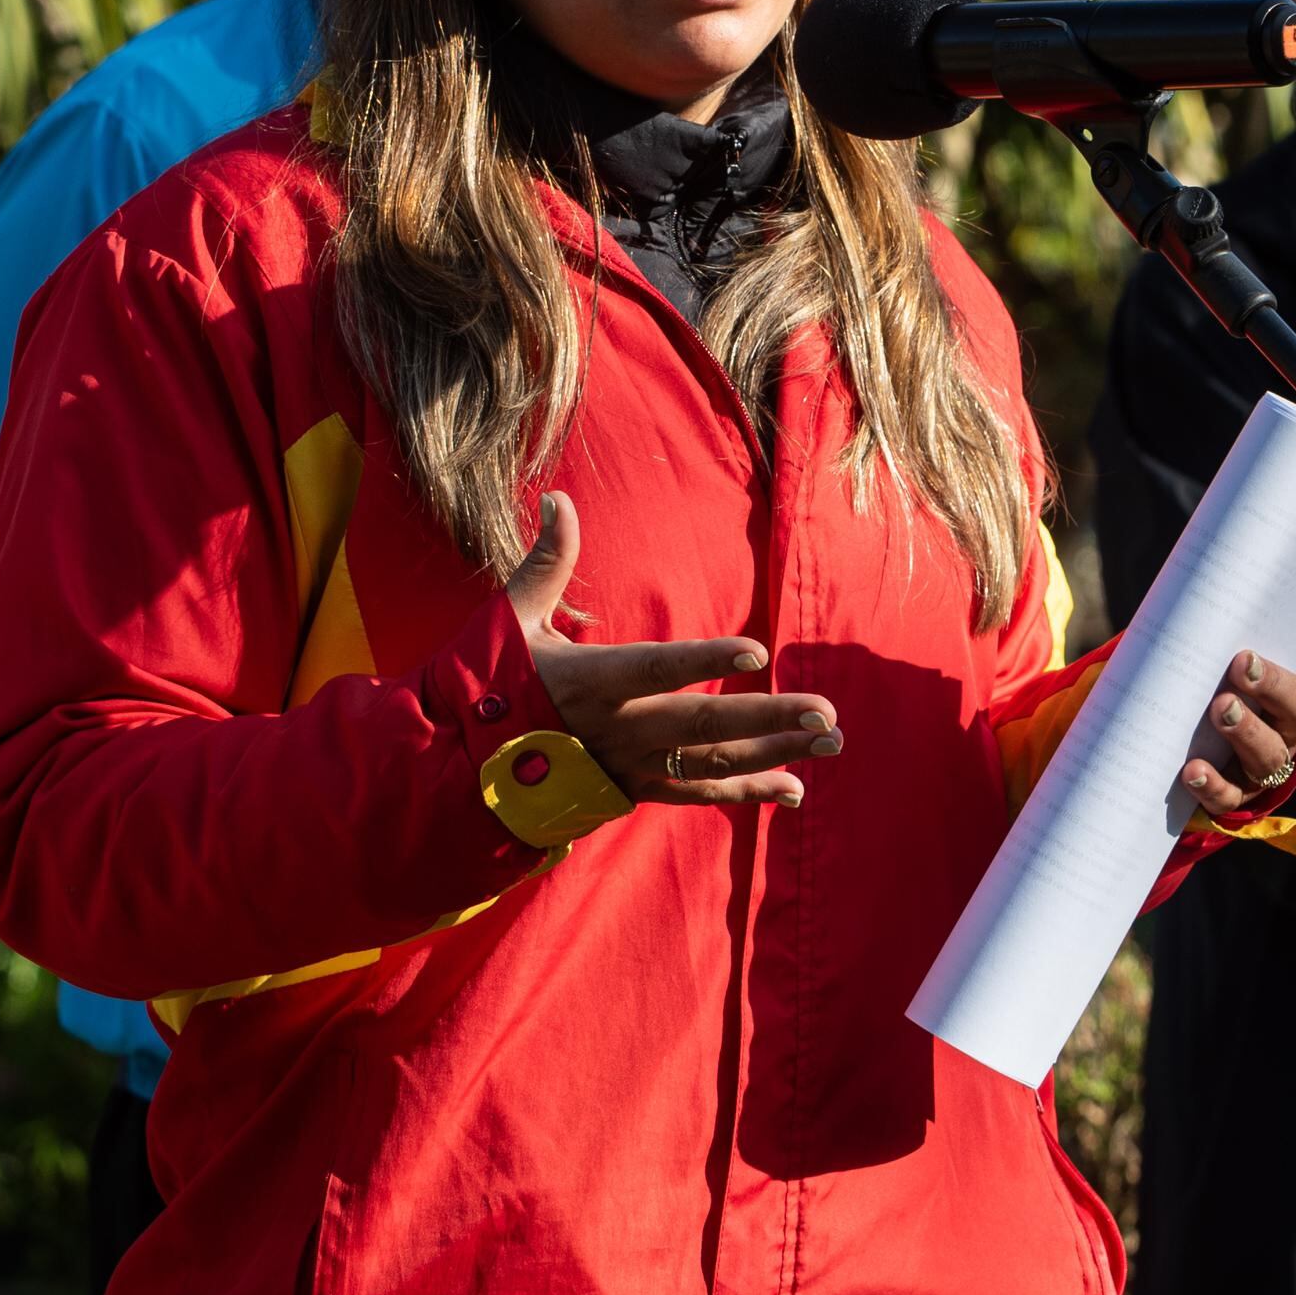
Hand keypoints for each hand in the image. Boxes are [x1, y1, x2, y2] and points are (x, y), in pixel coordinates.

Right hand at [509, 494, 839, 809]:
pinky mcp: (636, 791)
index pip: (655, 669)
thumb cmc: (495, 681)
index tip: (754, 651)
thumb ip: (548, 560)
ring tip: (830, 740)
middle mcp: (618, 730)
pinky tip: (793, 789)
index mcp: (590, 682)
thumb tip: (557, 498)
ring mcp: (631, 767)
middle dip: (767, 720)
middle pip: (701, 727)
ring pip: (711, 766)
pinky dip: (748, 793)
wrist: (465, 767)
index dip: (703, 662)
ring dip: (775, 754)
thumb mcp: (513, 618)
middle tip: (824, 712)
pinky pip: (699, 796)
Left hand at [1180, 652, 1295, 816]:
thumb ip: (1225, 653)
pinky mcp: (1235, 795)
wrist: (1221, 729)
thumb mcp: (1236, 669)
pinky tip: (1191, 772)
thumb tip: (1191, 621)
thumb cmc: (1229, 684)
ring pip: (1261, 766)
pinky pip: (1227, 798)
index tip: (1243, 659)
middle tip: (1222, 703)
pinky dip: (1211, 787)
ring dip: (1237, 746)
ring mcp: (1260, 773)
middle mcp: (1282, 741)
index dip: (1271, 680)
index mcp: (1290, 706)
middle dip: (1250, 721)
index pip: (1293, 697)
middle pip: (1277, 737)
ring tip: (1210, 729)